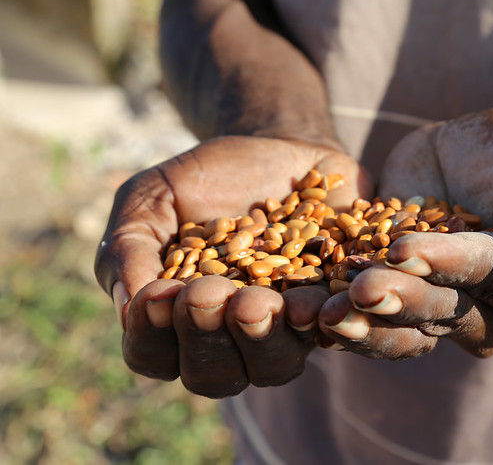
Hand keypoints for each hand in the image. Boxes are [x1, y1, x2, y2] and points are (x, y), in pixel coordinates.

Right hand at [95, 136, 370, 396]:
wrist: (279, 147)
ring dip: (263, 339)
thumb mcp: (152, 198)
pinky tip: (309, 301)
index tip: (158, 293)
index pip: (154, 357)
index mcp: (178, 321)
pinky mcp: (330, 306)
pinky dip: (320, 322)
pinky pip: (332, 331)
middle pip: (216, 376)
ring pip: (276, 366)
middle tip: (207, 293)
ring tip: (257, 300)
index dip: (151, 337)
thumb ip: (129, 248)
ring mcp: (284, 329)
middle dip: (207, 339)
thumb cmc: (205, 179)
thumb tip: (128, 308)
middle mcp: (231, 337)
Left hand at [318, 106, 492, 356]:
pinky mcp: (400, 293)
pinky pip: (373, 316)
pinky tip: (308, 309)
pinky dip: (344, 315)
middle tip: (360, 289)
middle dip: (401, 300)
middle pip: (444, 311)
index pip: (490, 276)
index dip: (448, 264)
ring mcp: (440, 307)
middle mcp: (488, 310)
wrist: (487, 150)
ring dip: (366, 325)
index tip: (405, 249)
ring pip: (405, 329)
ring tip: (324, 315)